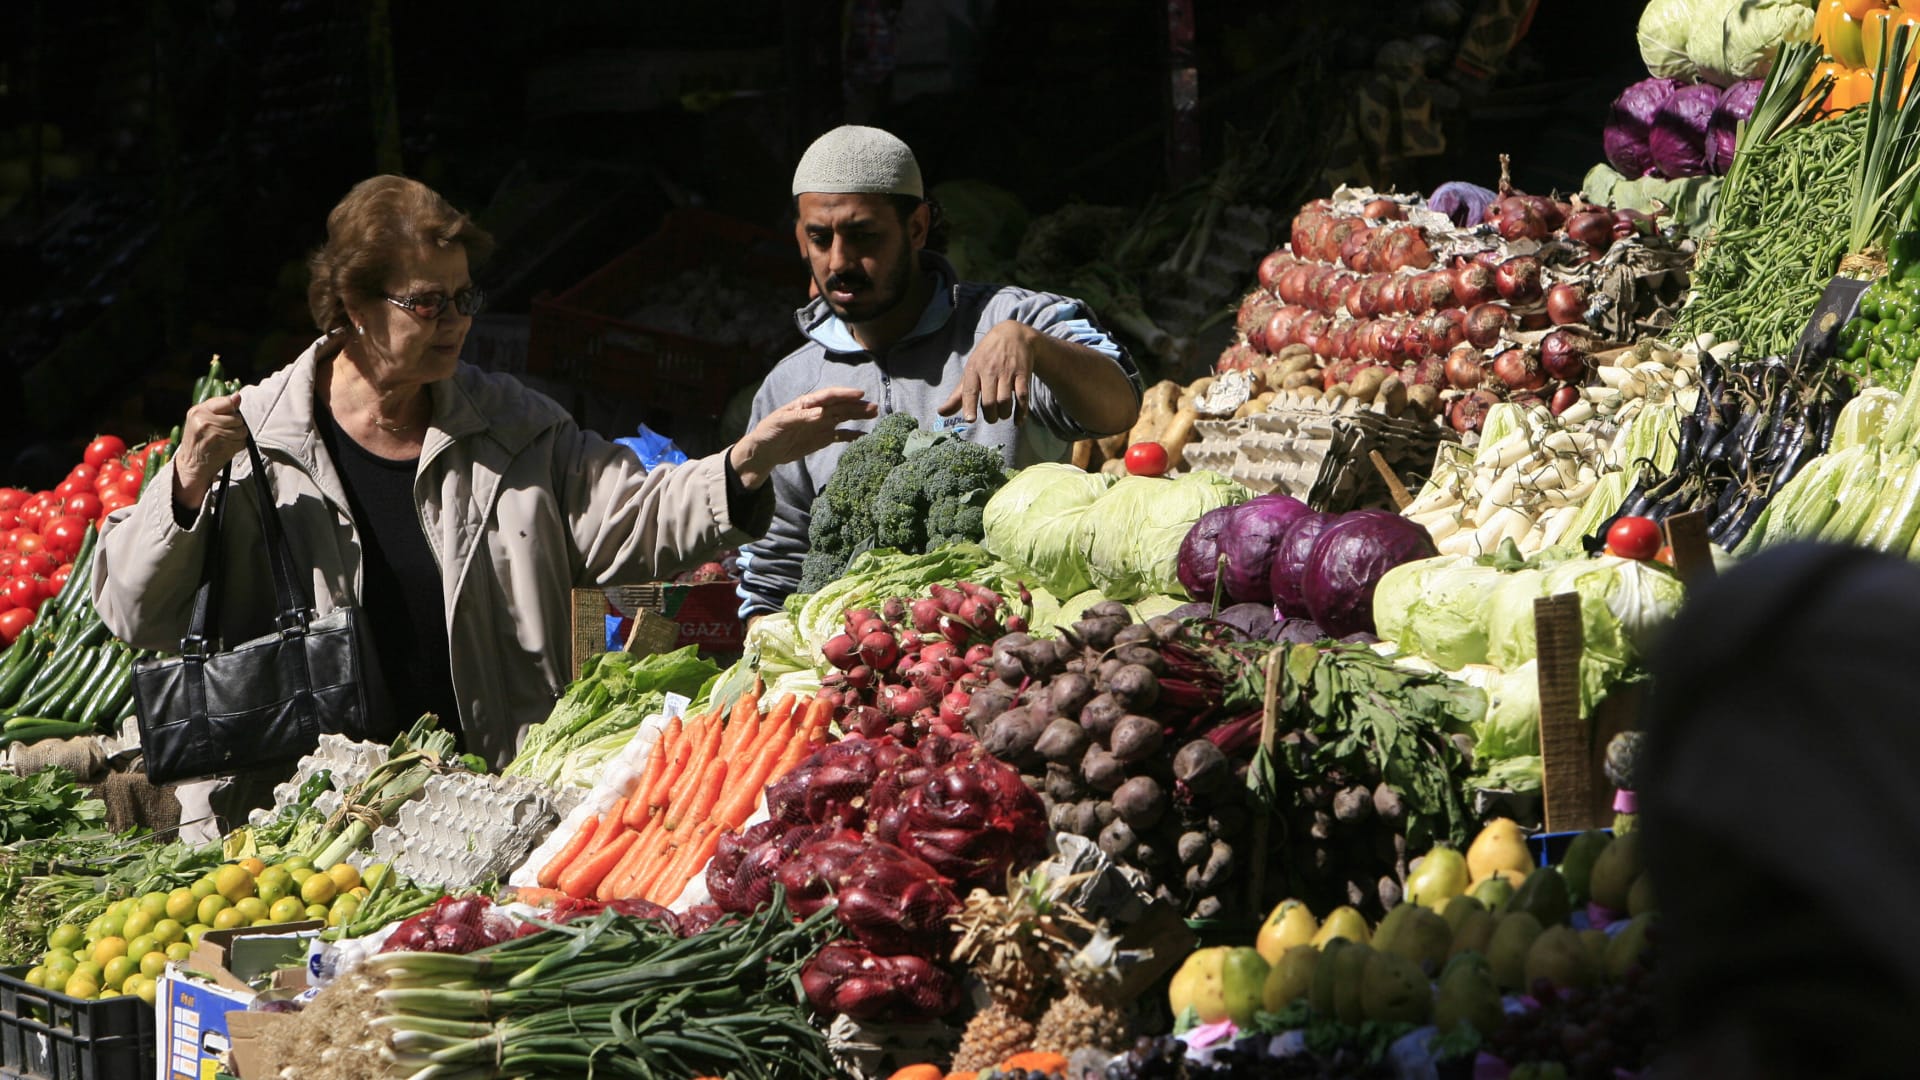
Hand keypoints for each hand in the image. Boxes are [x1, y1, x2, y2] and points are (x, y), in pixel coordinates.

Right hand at [172, 392, 247, 510]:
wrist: (191, 465)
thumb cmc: (197, 440)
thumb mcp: (200, 419)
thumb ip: (219, 407)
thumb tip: (237, 396)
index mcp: (198, 411)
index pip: (227, 402)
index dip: (231, 410)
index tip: (226, 416)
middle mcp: (205, 421)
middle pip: (237, 417)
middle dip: (235, 424)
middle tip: (223, 431)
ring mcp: (215, 434)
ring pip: (242, 430)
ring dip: (238, 436)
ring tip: (225, 439)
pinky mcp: (224, 447)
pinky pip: (242, 442)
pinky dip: (238, 445)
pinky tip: (226, 447)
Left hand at [730, 387, 876, 488]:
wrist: (764, 451)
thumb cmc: (768, 432)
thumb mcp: (781, 423)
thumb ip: (800, 418)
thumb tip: (821, 413)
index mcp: (807, 404)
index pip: (829, 396)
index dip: (844, 394)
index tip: (860, 395)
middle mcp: (817, 412)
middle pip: (840, 406)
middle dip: (857, 405)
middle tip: (875, 407)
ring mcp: (821, 425)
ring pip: (844, 418)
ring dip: (858, 416)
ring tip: (874, 414)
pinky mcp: (823, 438)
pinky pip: (841, 435)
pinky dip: (853, 435)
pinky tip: (864, 436)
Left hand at [939, 320, 1035, 425]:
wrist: (1012, 334)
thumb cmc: (987, 357)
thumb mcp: (971, 370)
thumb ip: (958, 395)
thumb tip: (941, 413)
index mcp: (974, 369)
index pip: (969, 390)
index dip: (969, 406)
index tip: (970, 419)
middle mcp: (990, 369)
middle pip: (989, 400)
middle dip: (990, 415)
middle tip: (991, 418)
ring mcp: (1007, 371)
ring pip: (1005, 400)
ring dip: (1004, 414)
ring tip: (1002, 415)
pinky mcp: (1023, 374)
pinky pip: (1023, 396)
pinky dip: (1021, 412)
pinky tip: (1018, 421)